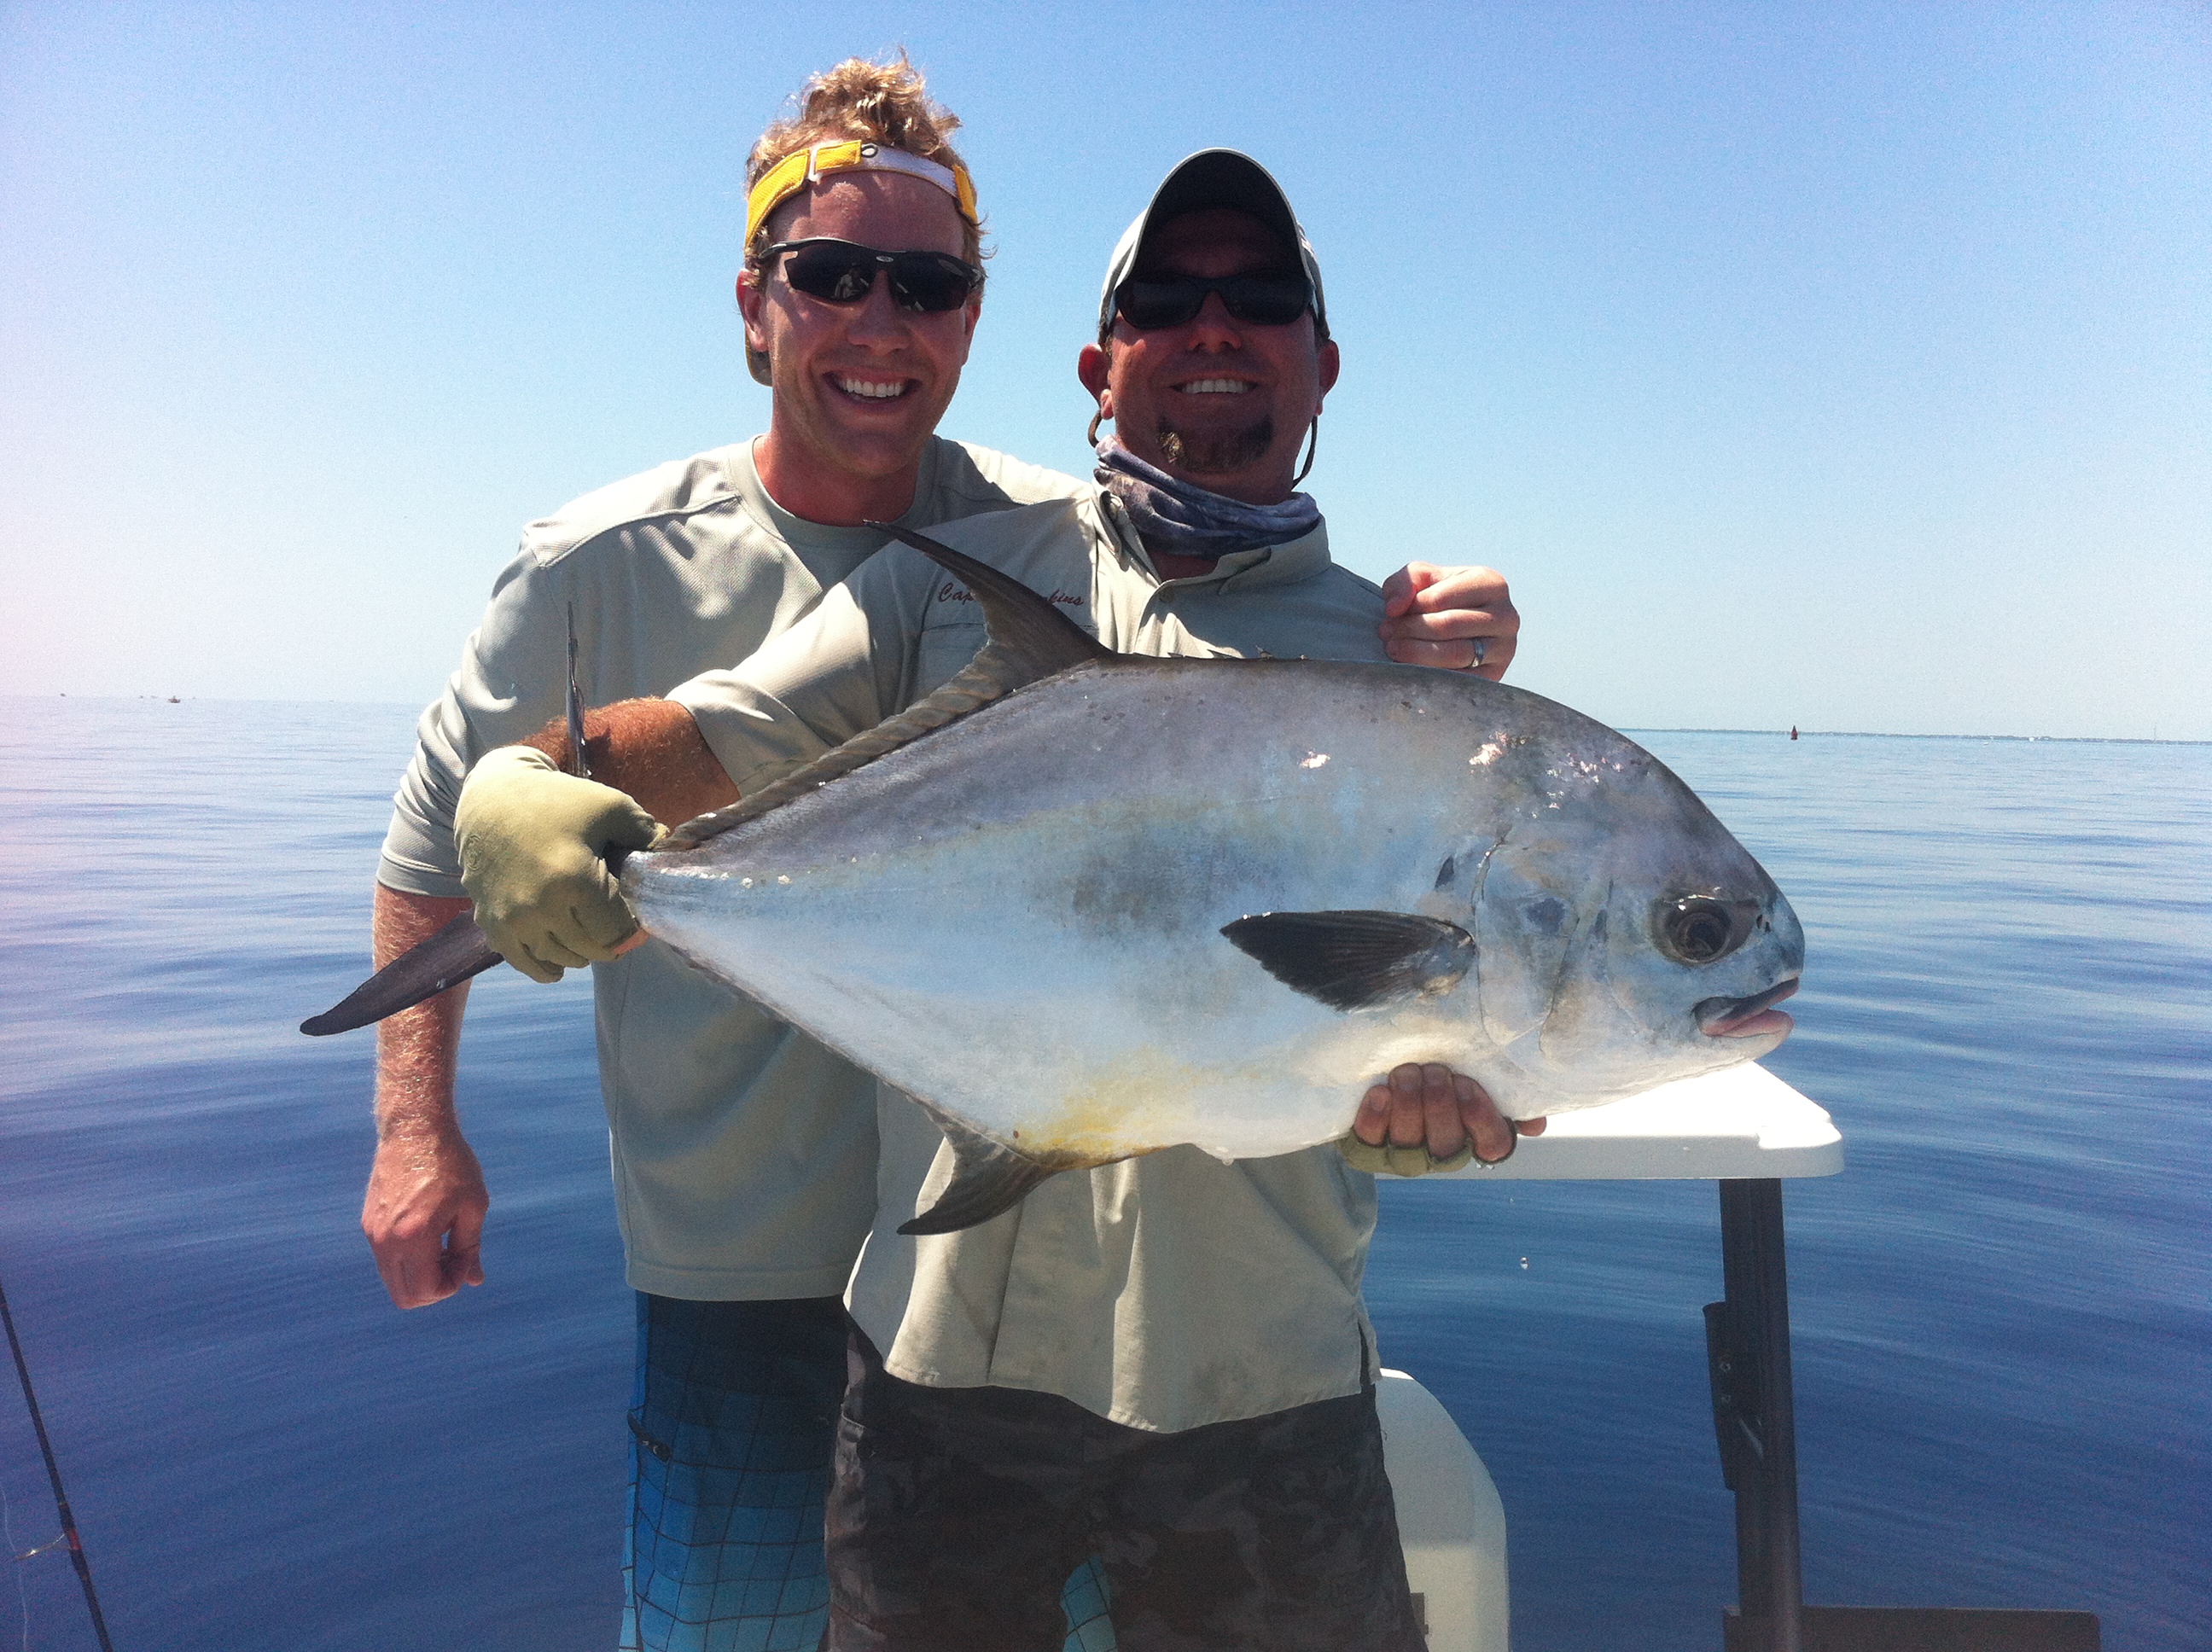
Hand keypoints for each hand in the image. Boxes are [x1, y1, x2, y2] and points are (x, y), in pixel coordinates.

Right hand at [363, 1130, 488, 1307]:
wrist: (414, 1129)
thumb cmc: (451, 1163)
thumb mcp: (473, 1205)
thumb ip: (470, 1247)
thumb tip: (474, 1281)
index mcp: (414, 1236)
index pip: (426, 1291)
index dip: (451, 1284)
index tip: (465, 1257)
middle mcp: (386, 1240)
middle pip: (404, 1297)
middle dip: (434, 1288)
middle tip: (454, 1258)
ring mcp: (373, 1233)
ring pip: (393, 1280)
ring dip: (420, 1274)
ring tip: (443, 1244)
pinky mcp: (368, 1223)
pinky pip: (387, 1259)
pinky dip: (408, 1259)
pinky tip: (428, 1232)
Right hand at [456, 746, 663, 981]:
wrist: (492, 801)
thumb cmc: (557, 801)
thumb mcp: (610, 805)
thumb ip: (646, 834)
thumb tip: (668, 858)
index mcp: (573, 880)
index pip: (616, 931)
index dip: (633, 928)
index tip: (637, 920)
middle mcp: (539, 907)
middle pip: (590, 949)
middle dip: (609, 942)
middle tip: (616, 929)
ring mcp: (511, 919)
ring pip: (560, 959)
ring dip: (581, 954)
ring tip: (590, 938)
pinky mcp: (490, 923)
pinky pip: (523, 962)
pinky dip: (545, 969)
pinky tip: (560, 965)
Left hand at [1352, 1063, 1545, 1165]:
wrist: (1390, 1062)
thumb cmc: (1444, 1068)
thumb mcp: (1478, 1073)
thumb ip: (1510, 1093)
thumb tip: (1535, 1125)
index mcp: (1476, 1136)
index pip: (1492, 1145)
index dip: (1481, 1119)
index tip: (1467, 1086)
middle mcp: (1441, 1151)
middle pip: (1446, 1143)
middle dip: (1441, 1106)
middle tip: (1435, 1072)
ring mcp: (1404, 1151)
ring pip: (1408, 1142)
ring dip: (1410, 1106)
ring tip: (1407, 1073)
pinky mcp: (1369, 1144)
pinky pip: (1370, 1139)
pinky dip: (1375, 1117)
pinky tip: (1380, 1092)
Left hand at [1377, 564, 1519, 679]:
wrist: (1459, 632)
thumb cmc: (1437, 599)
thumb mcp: (1422, 580)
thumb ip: (1406, 581)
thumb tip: (1395, 608)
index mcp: (1491, 584)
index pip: (1441, 598)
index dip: (1410, 608)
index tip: (1387, 615)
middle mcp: (1506, 615)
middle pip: (1448, 625)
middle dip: (1410, 631)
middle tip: (1386, 635)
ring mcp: (1505, 648)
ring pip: (1455, 653)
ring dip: (1416, 653)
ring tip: (1393, 649)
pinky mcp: (1496, 676)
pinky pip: (1460, 680)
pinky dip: (1431, 675)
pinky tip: (1411, 669)